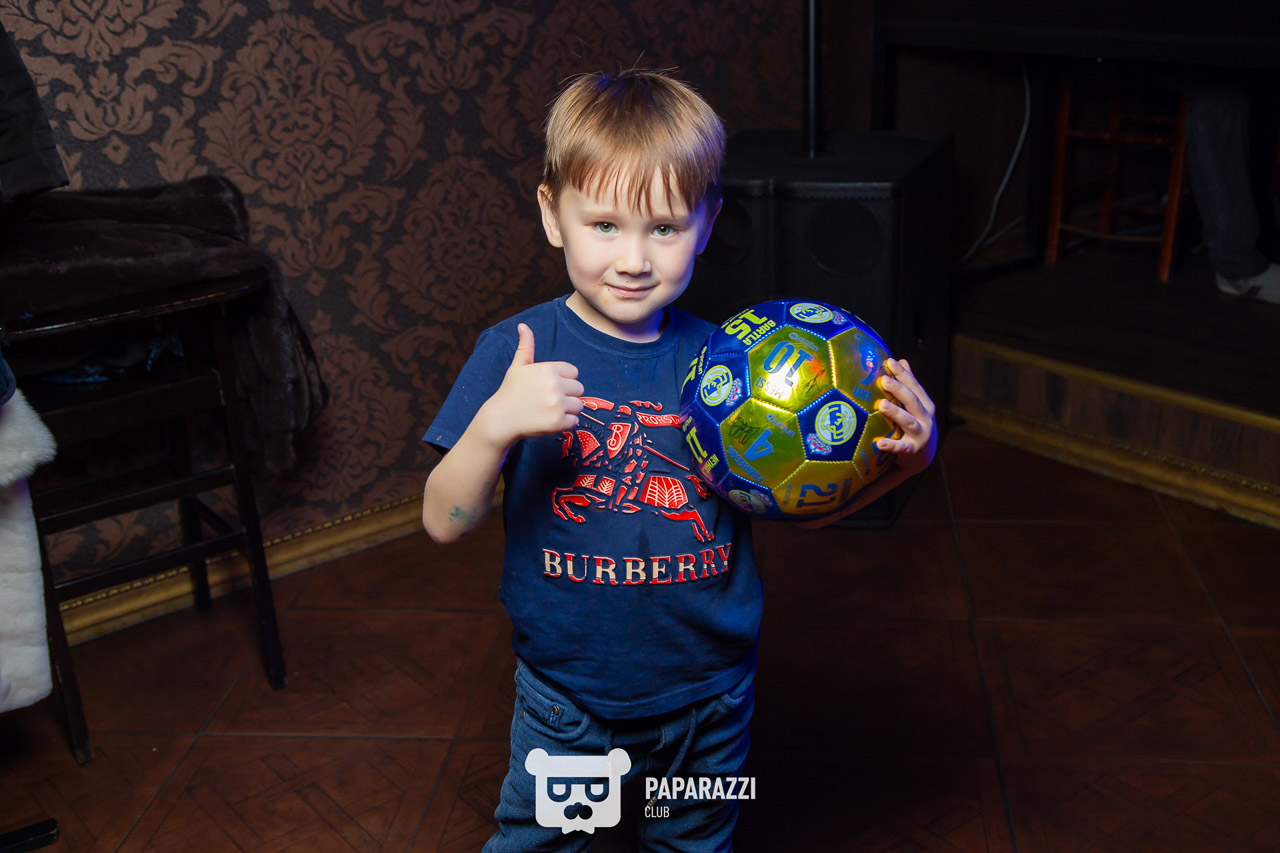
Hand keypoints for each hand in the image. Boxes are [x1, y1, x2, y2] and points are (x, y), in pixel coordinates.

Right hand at [480, 323, 583, 446]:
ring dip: (567, 410)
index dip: (563, 381)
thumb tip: (522, 325)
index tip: (548, 387)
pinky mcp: (558, 422)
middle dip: (567, 395)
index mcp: (548, 369)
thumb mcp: (518, 366)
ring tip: (548, 411)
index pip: (573, 373)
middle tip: (548, 401)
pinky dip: (565, 424)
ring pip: (579, 406)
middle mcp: (554, 385)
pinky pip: (574, 422)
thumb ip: (526, 346)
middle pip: (579, 389)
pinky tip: (548, 421)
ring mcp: (557, 405)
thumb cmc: (510, 391)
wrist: (500, 419)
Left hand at [873, 357, 936, 477]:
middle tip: (884, 380)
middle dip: (899, 389)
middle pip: (912, 401)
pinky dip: (891, 445)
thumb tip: (901, 360)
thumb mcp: (915, 405)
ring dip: (896, 413)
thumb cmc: (914, 424)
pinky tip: (879, 443)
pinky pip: (901, 447)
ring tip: (882, 405)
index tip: (890, 361)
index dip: (903, 373)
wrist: (922, 456)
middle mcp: (925, 418)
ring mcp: (920, 434)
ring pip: (908, 422)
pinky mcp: (912, 450)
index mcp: (925, 404)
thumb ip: (908, 384)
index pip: (914, 386)